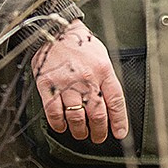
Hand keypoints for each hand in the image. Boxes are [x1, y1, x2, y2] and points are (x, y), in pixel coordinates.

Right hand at [30, 23, 128, 142]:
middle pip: (97, 114)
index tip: (119, 133)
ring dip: (80, 131)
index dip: (119, 121)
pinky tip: (62, 127)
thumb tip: (111, 104)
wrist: (55, 30)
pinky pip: (54, 112)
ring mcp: (66, 83)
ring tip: (81, 133)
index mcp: (103, 70)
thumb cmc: (79, 44)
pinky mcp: (48, 86)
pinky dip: (59, 124)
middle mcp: (87, 79)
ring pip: (76, 117)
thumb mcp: (101, 57)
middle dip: (99, 131)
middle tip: (98, 137)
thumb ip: (106, 79)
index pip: (116, 101)